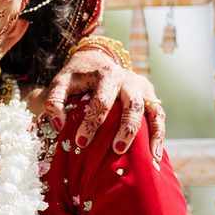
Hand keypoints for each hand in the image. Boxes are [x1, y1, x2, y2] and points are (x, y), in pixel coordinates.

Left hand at [42, 51, 165, 158]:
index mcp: (105, 75)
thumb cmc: (76, 76)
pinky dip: (159, 134)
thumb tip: (59, 126)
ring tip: (147, 156)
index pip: (101, 101)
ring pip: (151, 110)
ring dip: (149, 133)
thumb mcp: (60, 82)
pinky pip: (158, 115)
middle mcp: (127, 80)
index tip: (81, 142)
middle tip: (116, 149)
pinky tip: (155, 154)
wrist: (96, 59)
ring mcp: (141, 87)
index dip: (91, 123)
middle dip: (125, 128)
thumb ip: (55, 101)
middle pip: (132, 105)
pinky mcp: (150, 95)